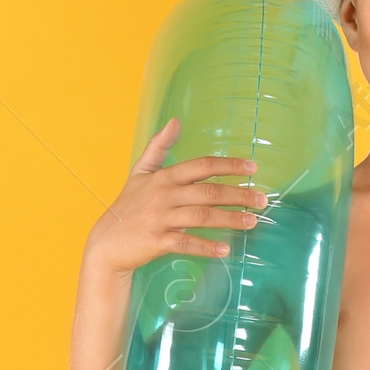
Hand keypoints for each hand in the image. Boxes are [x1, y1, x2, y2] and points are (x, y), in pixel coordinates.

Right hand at [84, 117, 266, 273]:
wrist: (106, 243)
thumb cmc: (128, 206)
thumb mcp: (140, 172)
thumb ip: (158, 146)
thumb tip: (175, 120)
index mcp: (164, 177)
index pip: (202, 166)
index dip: (228, 166)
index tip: (252, 168)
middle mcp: (163, 195)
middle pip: (208, 192)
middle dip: (238, 195)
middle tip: (262, 199)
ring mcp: (160, 219)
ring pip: (202, 217)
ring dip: (229, 219)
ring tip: (252, 222)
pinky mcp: (157, 241)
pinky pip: (186, 243)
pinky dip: (206, 247)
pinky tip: (225, 249)